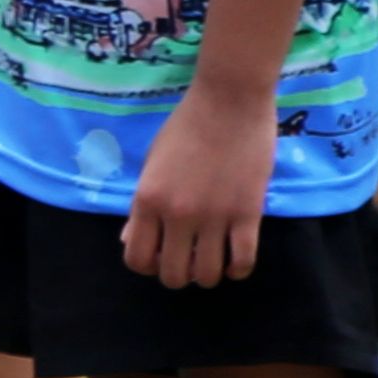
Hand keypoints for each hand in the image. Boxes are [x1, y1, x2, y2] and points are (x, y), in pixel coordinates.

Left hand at [121, 91, 277, 289]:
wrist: (229, 101)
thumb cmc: (186, 127)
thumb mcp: (152, 163)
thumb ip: (141, 206)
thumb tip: (129, 240)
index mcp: (147, 200)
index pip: (136, 258)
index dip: (147, 266)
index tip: (159, 257)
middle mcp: (176, 214)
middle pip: (173, 274)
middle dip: (178, 275)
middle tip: (187, 261)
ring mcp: (214, 216)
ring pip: (208, 274)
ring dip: (208, 276)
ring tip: (212, 262)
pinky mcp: (248, 213)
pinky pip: (243, 261)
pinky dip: (238, 270)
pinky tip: (235, 262)